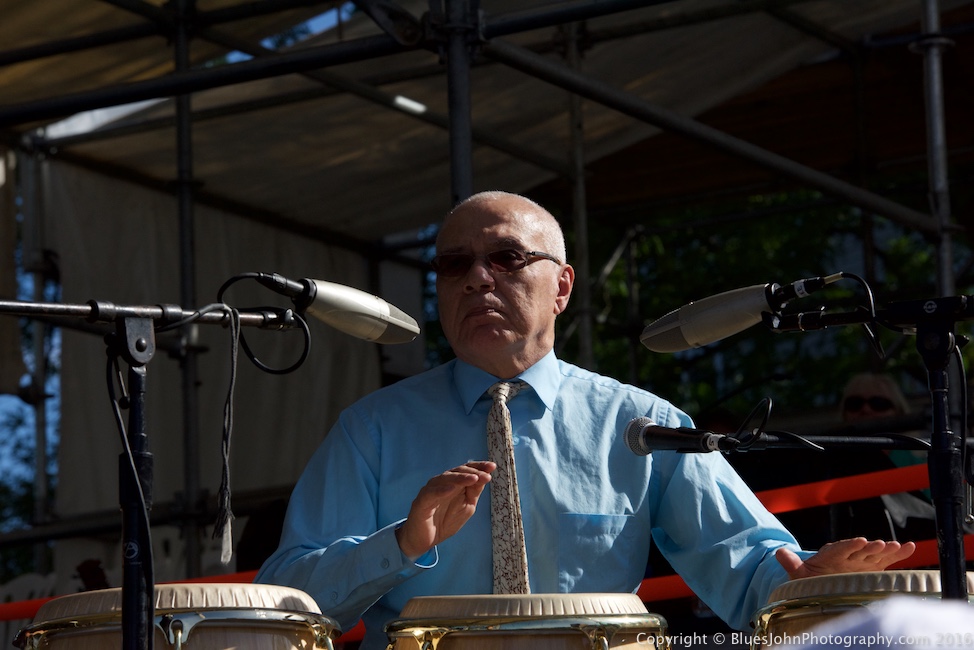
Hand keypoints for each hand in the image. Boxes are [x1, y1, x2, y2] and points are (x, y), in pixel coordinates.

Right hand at [395, 461, 495, 558]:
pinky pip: (431, 493)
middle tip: (486, 475)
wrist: (424, 540)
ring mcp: (430, 491)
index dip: (479, 467)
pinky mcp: (421, 501)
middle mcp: (441, 483)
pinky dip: (441, 490)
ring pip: (445, 479)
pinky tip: (452, 489)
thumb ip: (473, 493)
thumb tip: (485, 478)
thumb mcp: (466, 507)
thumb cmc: (445, 522)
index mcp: (453, 483)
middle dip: (473, 472)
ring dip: (460, 478)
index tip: (492, 466)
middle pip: (457, 472)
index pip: (466, 470)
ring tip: (473, 478)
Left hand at [775, 537, 915, 579]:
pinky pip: (887, 560)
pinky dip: (898, 555)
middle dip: (869, 548)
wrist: (820, 582)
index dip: (849, 545)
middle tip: (880, 543)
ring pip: (875, 554)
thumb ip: (792, 564)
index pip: (839, 549)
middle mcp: (847, 556)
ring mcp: (861, 561)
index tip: (860, 541)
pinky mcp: (873, 567)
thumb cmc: (810, 579)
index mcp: (830, 556)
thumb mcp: (799, 574)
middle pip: (859, 550)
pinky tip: (910, 547)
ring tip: (899, 546)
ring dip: (886, 550)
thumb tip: (778, 553)